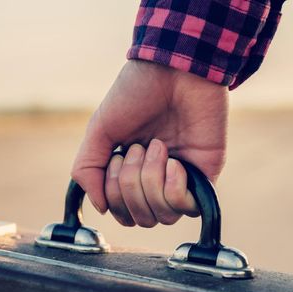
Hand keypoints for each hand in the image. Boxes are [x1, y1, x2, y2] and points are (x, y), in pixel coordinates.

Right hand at [71, 60, 227, 226]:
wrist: (175, 71)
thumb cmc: (137, 95)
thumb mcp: (99, 130)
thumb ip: (88, 169)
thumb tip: (100, 208)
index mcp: (132, 173)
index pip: (122, 213)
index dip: (114, 196)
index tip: (115, 158)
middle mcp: (156, 181)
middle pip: (142, 218)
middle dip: (131, 186)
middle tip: (138, 148)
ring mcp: (181, 181)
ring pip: (163, 216)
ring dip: (151, 182)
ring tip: (158, 147)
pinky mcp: (204, 178)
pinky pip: (187, 208)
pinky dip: (173, 186)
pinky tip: (174, 161)